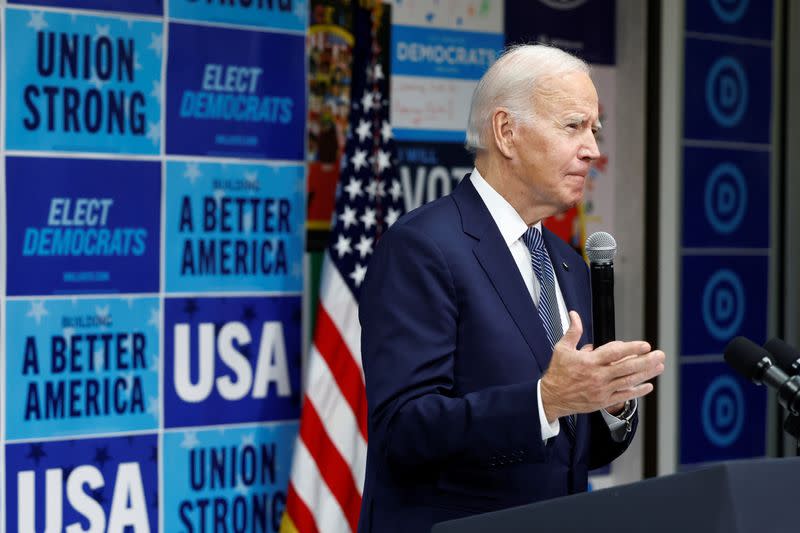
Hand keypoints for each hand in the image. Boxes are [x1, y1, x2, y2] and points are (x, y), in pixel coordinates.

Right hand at [540, 311, 664, 422]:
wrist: (552, 397)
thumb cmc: (558, 372)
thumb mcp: (562, 349)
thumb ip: (573, 331)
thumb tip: (575, 315)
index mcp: (589, 362)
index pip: (614, 353)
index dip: (631, 348)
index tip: (644, 345)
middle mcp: (598, 376)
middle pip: (627, 367)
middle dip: (646, 361)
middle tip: (659, 355)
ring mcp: (602, 390)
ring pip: (628, 381)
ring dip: (646, 374)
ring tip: (659, 367)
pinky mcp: (603, 401)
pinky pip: (624, 396)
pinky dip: (637, 391)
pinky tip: (648, 385)